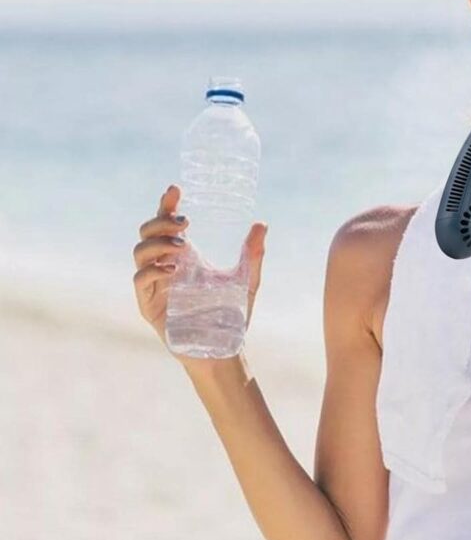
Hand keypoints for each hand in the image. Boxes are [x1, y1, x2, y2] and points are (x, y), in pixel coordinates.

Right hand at [133, 184, 268, 357]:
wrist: (225, 350)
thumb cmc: (232, 317)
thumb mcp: (247, 280)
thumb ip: (253, 253)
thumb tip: (261, 223)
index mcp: (184, 257)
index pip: (167, 224)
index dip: (166, 205)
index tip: (176, 189)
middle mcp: (165, 267)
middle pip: (147, 232)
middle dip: (161, 222)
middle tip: (185, 224)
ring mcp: (154, 285)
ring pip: (139, 252)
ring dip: (158, 243)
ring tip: (183, 244)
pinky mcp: (149, 306)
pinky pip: (140, 280)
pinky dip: (152, 269)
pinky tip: (173, 268)